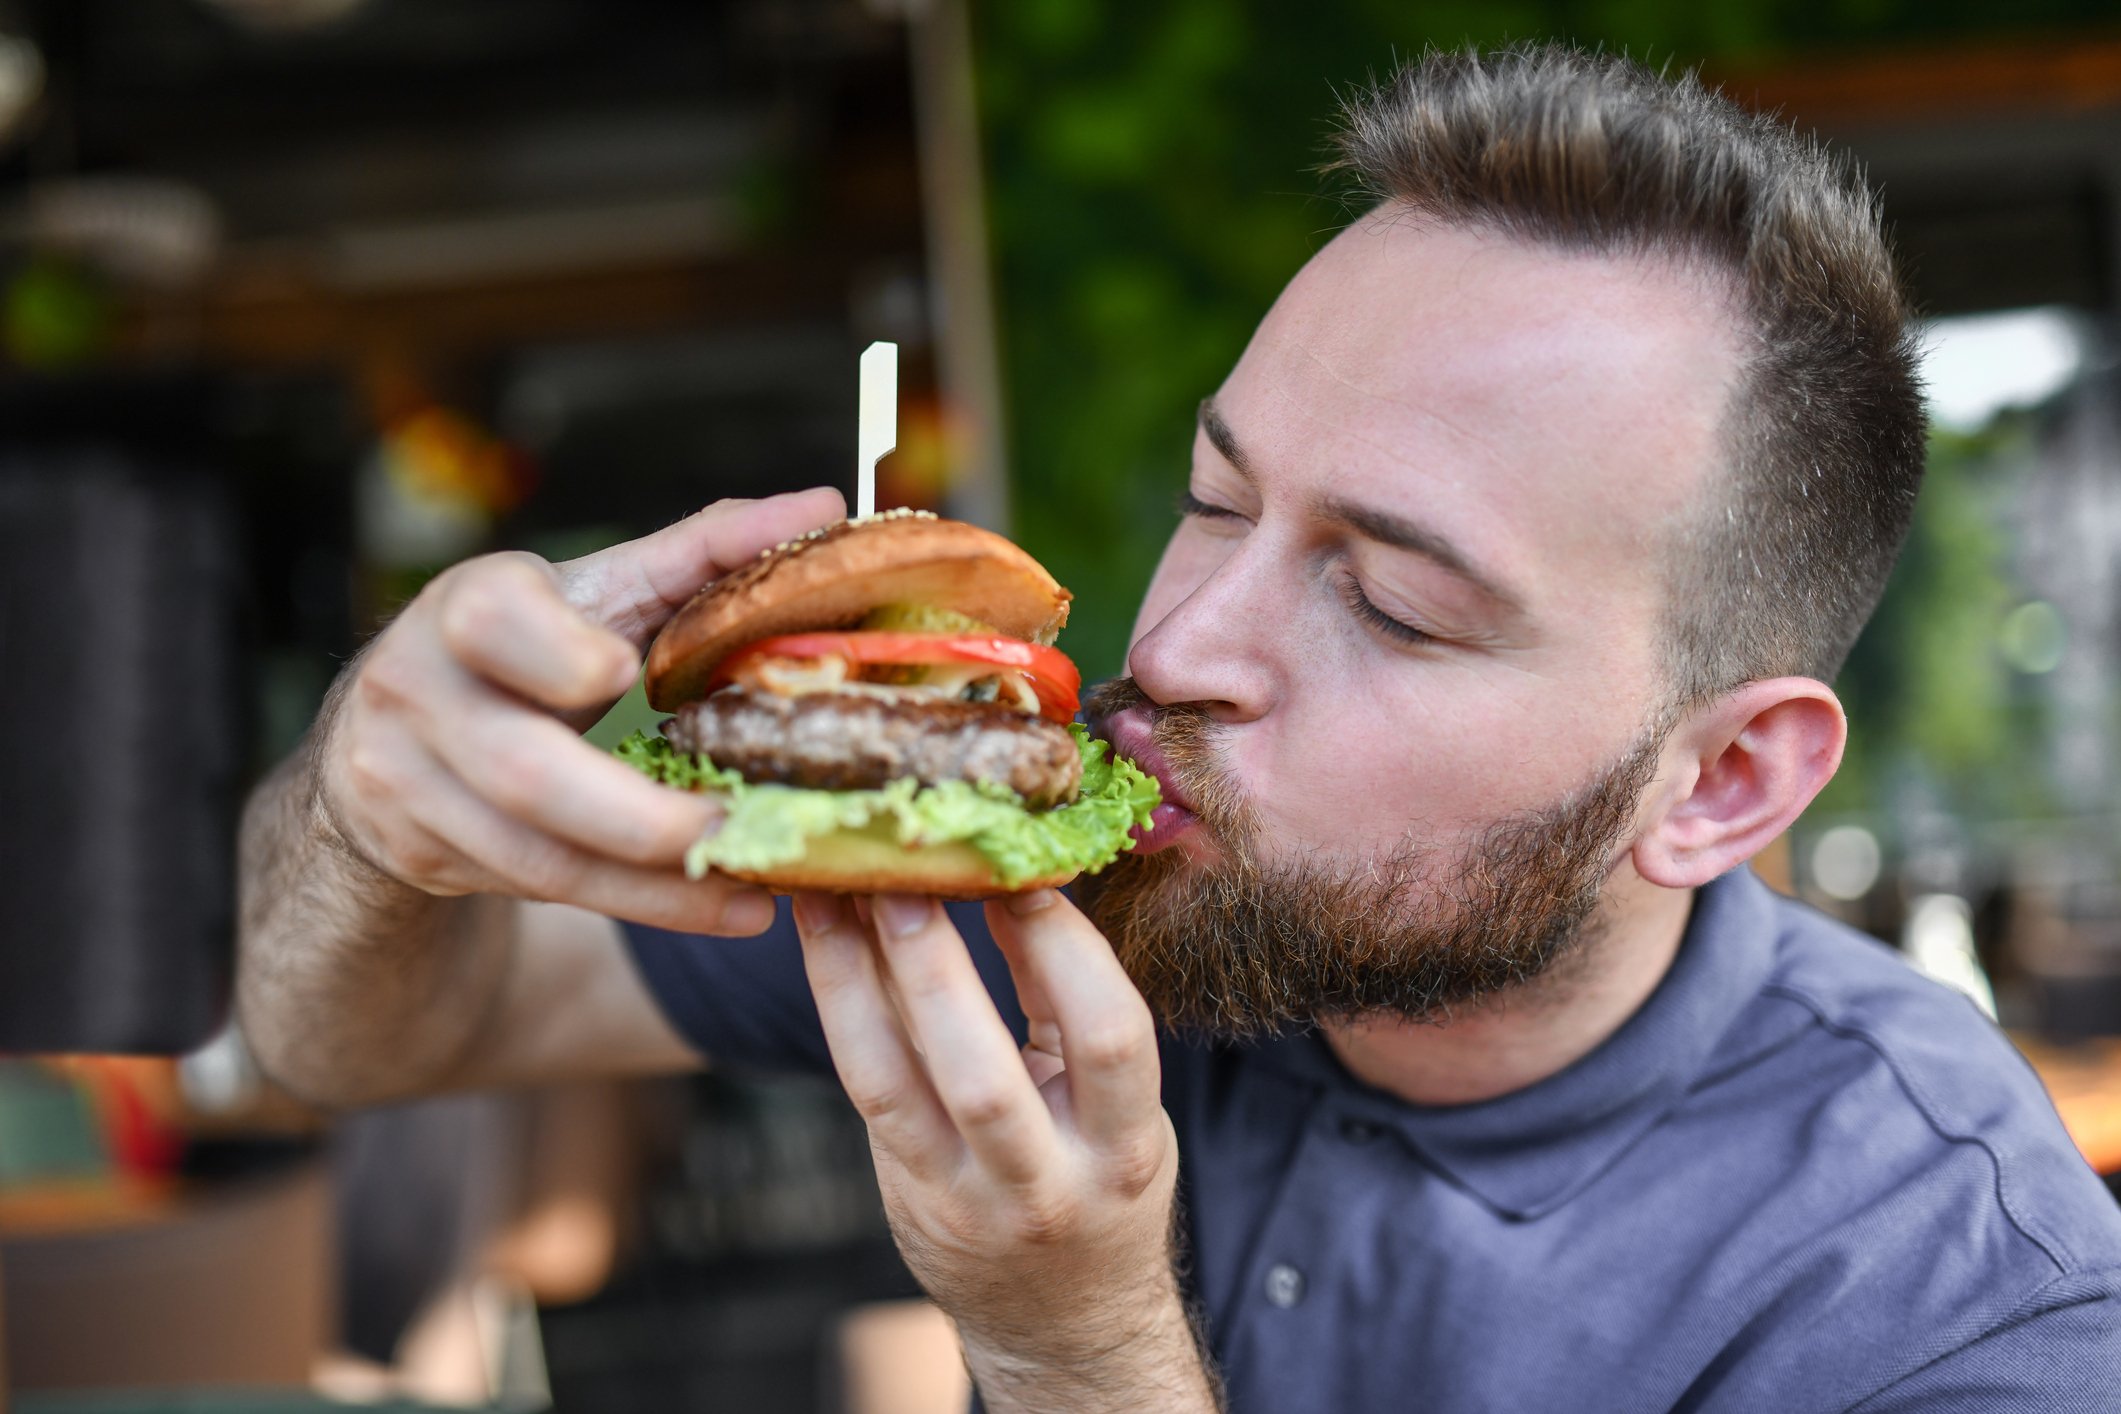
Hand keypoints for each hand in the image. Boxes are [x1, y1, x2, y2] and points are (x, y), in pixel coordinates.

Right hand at [318, 487, 843, 933]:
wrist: (390, 732)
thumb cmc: (534, 643)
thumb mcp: (604, 590)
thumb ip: (706, 551)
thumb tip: (825, 506)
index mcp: (470, 605)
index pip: (494, 619)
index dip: (557, 651)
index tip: (624, 672)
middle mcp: (420, 691)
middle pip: (523, 768)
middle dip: (637, 814)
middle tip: (737, 829)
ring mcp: (409, 782)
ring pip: (538, 855)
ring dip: (655, 884)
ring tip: (754, 884)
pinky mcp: (423, 853)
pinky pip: (542, 891)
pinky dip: (638, 901)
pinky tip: (717, 902)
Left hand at [793, 889, 1219, 1412]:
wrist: (1064, 1319)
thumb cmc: (1097, 1180)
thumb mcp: (1120, 1108)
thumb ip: (1069, 1008)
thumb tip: (1018, 881)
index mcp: (1125, 1149)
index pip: (1109, 1039)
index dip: (1066, 949)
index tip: (1024, 872)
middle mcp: (1047, 1185)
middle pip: (981, 1074)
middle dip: (934, 967)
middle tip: (903, 876)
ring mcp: (965, 1201)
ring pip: (896, 1085)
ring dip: (858, 979)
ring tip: (837, 894)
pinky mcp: (907, 1196)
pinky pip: (865, 1093)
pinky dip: (843, 1008)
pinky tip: (830, 944)